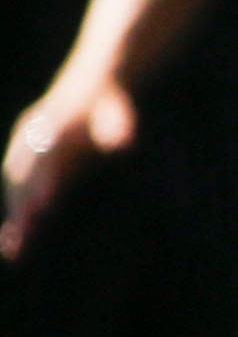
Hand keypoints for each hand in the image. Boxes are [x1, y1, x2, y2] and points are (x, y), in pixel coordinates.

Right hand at [0, 74, 135, 261]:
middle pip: (23, 174)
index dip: (43, 179)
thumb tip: (126, 142)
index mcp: (52, 123)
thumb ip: (117, 125)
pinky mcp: (27, 164)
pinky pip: (17, 191)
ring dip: (14, 214)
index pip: (44, 154)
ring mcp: (24, 150)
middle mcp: (31, 137)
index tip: (47, 204)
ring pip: (15, 186)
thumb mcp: (116, 109)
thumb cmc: (107, 103)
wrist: (88, 89)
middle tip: (27, 233)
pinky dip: (15, 215)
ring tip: (15, 247)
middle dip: (23, 203)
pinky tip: (13, 244)